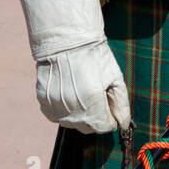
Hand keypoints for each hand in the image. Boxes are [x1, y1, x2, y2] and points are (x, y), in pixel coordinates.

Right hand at [9, 0, 130, 133]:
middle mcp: (73, 112)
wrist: (66, 40)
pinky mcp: (44, 104)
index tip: (110, 105)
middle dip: (96, 116)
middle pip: (88, 128)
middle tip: (97, 95)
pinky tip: (69, 90)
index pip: (104, 127)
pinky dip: (64, 108)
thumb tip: (123, 125)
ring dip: (80, 114)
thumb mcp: (114, 77)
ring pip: (72, 123)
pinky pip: (57, 115)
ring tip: (82, 90)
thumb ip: (121, 104)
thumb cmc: (94, 56)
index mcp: (93, 106)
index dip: (110, 118)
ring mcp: (56, 109)